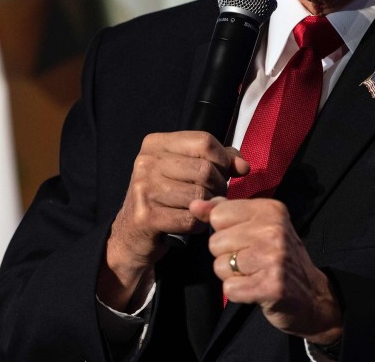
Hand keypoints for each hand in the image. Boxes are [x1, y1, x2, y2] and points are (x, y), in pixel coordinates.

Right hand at [98, 131, 248, 310]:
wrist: (131, 233)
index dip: (222, 158)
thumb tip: (243, 166)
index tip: (223, 172)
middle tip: (213, 195)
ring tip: (200, 208)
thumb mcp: (186, 170)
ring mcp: (144, 189)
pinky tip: (191, 223)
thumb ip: (218, 161)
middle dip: (218, 186)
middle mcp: (146, 162)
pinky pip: (190, 219)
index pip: (204, 141)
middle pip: (205, 169)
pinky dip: (198, 225)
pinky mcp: (146, 216)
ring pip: (199, 195)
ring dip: (208, 206)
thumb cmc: (166, 197)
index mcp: (156, 144)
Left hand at [190, 197, 342, 344]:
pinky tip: (255, 289)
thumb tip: (194, 204)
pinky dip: (238, 293)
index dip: (225, 232)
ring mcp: (274, 257)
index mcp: (270, 209)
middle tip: (251, 261)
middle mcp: (274, 229)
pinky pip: (230, 289)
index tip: (245, 240)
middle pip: (215, 242)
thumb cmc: (278, 258)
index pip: (219, 214)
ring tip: (254, 274)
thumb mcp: (257, 226)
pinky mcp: (272, 286)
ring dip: (232, 276)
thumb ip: (224, 212)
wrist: (313, 296)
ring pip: (220, 266)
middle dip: (227, 256)